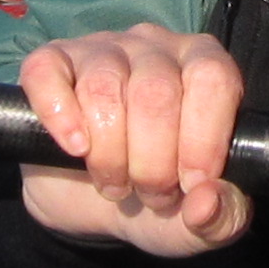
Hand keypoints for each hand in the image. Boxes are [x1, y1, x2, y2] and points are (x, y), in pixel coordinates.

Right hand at [17, 28, 249, 253]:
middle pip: (156, 92)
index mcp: (205, 67)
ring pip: (104, 87)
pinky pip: (47, 73)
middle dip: (153, 162)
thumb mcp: (197, 221)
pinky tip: (75, 149)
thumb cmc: (157, 196)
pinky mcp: (50, 62)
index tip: (191, 184)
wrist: (90, 201)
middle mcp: (155, 46)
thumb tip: (207, 200)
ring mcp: (100, 49)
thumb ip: (221, 217)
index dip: (203, 138)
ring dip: (108, 154)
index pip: (212, 78)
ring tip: (114, 184)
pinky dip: (59, 116)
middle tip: (150, 194)